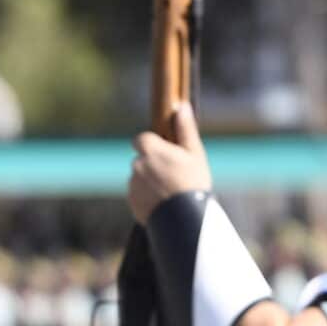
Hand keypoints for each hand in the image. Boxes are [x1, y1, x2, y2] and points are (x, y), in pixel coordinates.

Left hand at [128, 102, 214, 223]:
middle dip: (154, 164)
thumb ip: (185, 129)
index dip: (152, 144)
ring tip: (171, 192)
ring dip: (151, 181)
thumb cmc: (193, 182)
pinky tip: (165, 203)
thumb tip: (181, 106)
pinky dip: (148, 197)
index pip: (141, 139)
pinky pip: (138, 195)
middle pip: (141, 159)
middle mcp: (137, 165)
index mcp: (150, 150)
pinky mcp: (132, 202)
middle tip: (174, 175)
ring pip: (139, 178)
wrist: (184, 218)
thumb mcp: (194, 153)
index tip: (165, 152)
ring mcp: (132, 185)